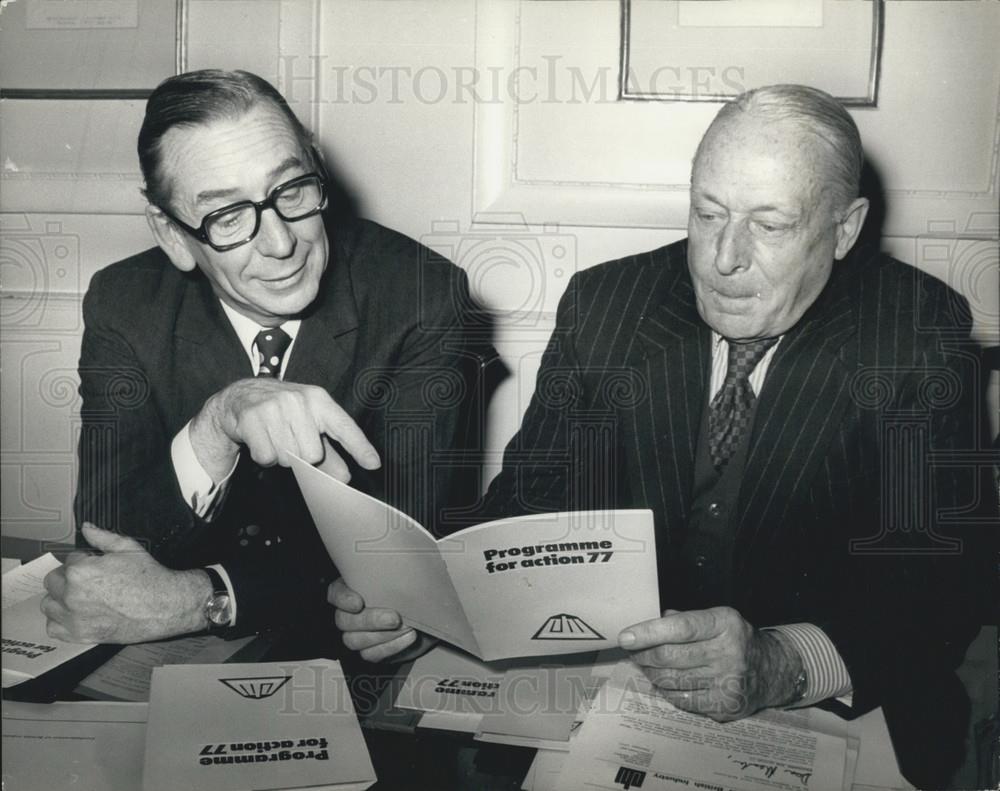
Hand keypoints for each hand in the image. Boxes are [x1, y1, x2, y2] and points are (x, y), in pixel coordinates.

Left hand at [41, 523, 209, 643]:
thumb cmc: (149, 578)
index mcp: (80, 571)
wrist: (165, 605)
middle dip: (68, 578)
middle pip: (53, 582)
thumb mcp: (128, 548)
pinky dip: (61, 621)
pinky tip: (76, 614)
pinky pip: (53, 627)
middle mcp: (72, 595)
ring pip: (48, 604)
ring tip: (80, 597)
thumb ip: (102, 537)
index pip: (68, 560)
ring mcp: (73, 617)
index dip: (83, 561)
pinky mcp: (79, 634)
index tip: (94, 566)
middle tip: (88, 581)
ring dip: (60, 599)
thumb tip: (87, 528)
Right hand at [190, 378, 380, 482]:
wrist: (240, 397)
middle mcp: (299, 399)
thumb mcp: (309, 426)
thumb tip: (345, 477)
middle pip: (313, 455)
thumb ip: (329, 453)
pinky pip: (266, 457)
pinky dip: (262, 456)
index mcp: (319, 400)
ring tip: (274, 437)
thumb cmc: (282, 414)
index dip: (360, 447)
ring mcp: (274, 406)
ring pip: (288, 458)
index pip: (344, 427)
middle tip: (290, 440)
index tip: (374, 463)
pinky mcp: (252, 417)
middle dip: (301, 456)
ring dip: (280, 456)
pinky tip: (259, 438)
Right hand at [328, 578, 422, 661]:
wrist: (416, 611)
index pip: (335, 594)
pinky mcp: (368, 651)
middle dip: (371, 620)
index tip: (358, 603)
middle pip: (345, 621)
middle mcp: (346, 613)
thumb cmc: (402, 588)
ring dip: (383, 635)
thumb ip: (390, 574)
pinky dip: (392, 646)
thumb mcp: (395, 576)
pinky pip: (371, 654)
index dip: (344, 600)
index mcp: (347, 590)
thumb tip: (399, 573)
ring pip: (355, 640)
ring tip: (406, 627)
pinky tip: (408, 637)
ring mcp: (354, 635)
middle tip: (394, 618)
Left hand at [618, 607, 802, 721]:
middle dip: (644, 654)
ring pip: (672, 680)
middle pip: (671, 657)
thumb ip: (683, 620)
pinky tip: (663, 681)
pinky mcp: (724, 706)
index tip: (625, 637)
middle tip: (632, 651)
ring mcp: (727, 682)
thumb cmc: (734, 639)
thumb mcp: (715, 619)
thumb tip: (648, 623)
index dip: (649, 632)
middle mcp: (729, 653)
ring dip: (651, 673)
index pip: (680, 628)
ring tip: (646, 665)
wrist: (772, 670)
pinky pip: (682, 699)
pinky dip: (666, 690)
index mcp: (725, 624)